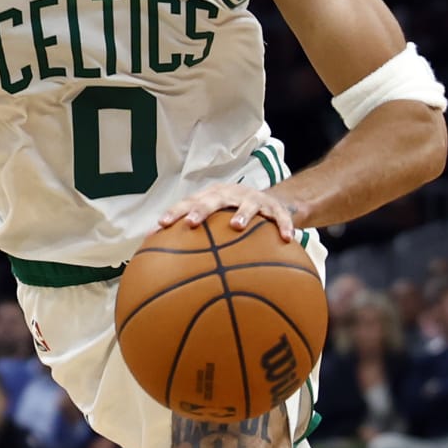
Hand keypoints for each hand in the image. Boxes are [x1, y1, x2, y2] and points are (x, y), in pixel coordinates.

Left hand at [158, 182, 294, 241]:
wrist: (270, 201)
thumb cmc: (231, 214)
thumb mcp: (214, 218)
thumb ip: (192, 233)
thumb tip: (160, 252)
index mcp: (213, 197)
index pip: (190, 202)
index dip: (175, 212)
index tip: (161, 225)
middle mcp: (232, 195)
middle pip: (215, 199)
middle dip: (202, 210)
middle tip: (191, 222)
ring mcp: (254, 200)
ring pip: (248, 204)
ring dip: (242, 214)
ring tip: (236, 226)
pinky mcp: (276, 209)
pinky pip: (281, 217)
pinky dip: (284, 226)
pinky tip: (287, 239)